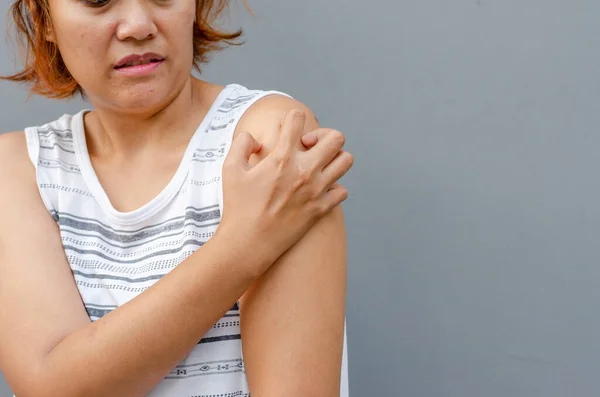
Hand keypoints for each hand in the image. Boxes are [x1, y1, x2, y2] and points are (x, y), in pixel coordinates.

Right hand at [218, 110, 352, 275]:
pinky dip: (334, 188)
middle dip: (323, 136)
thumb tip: (258, 139)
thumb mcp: (230, 169)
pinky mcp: (321, 209)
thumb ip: (242, 143)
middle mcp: (304, 171)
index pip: (298, 119)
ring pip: (346, 161)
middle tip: (309, 148)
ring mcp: (316, 190)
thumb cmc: (237, 207)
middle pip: (336, 138)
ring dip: (334, 158)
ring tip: (318, 166)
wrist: (248, 244)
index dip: (292, 119)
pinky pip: (343, 190)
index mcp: (282, 158)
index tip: (287, 131)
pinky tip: (318, 190)